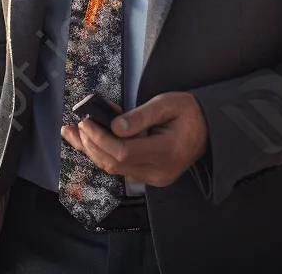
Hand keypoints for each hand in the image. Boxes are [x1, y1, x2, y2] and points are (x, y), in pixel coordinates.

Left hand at [60, 91, 208, 188]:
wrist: (209, 130)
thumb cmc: (188, 112)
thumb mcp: (166, 104)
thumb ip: (140, 116)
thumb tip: (113, 126)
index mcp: (165, 152)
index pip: (123, 152)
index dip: (100, 138)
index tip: (85, 122)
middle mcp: (158, 171)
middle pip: (115, 164)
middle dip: (89, 145)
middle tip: (71, 128)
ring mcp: (154, 178)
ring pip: (115, 169)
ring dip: (91, 151)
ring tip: (72, 135)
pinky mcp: (150, 176)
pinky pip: (122, 168)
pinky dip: (104, 154)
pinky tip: (90, 141)